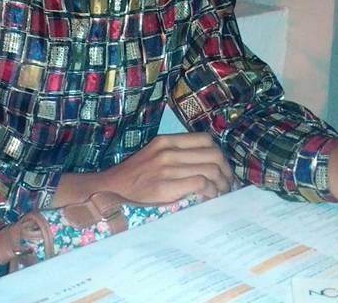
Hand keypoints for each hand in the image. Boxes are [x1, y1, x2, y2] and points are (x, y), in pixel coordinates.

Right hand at [52, 133, 232, 207]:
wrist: (110, 188)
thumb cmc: (134, 176)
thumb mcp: (154, 155)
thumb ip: (176, 154)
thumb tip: (206, 163)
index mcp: (166, 140)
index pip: (206, 139)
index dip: (219, 154)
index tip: (222, 168)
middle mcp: (168, 150)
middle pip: (213, 154)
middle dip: (226, 170)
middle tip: (227, 184)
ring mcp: (167, 168)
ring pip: (210, 169)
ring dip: (221, 183)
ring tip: (221, 193)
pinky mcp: (165, 186)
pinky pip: (200, 183)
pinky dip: (211, 191)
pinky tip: (209, 198)